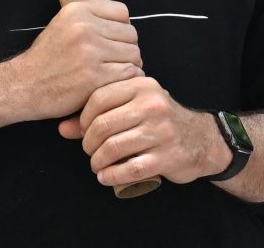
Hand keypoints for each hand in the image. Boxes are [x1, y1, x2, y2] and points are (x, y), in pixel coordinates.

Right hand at [5, 0, 142, 122]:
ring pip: (134, 55)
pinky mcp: (93, 76)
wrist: (21, 87)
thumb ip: (91, 19)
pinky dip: (125, 82)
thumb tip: (125, 23)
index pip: (122, 12)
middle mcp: (84, 27)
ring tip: (112, 75)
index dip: (121, 29)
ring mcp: (89, 52)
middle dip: (126, 50)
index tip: (112, 43)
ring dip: (129, 67)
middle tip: (114, 64)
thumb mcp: (62, 25)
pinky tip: (112, 86)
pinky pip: (129, 74)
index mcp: (77, 11)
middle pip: (131, 35)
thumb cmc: (46, 60)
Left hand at [59, 76, 228, 186]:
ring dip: (97, 162)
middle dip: (88, 143)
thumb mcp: (135, 107)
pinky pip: (128, 169)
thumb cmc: (159, 121)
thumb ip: (101, 113)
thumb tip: (62, 128)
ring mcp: (161, 131)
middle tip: (90, 151)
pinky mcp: (166, 156)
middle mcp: (152, 105)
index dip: (83, 118)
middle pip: (102, 125)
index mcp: (143, 86)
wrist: (200, 139)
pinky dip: (110, 176)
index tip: (83, 130)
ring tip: (97, 165)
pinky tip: (106, 177)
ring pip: (112, 148)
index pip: (99, 98)